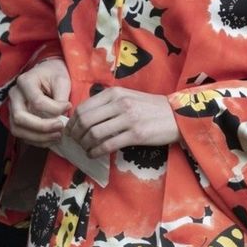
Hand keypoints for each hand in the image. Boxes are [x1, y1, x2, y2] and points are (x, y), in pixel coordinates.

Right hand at [7, 58, 70, 147]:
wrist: (47, 73)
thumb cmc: (54, 74)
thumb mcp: (61, 80)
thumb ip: (61, 98)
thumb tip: (62, 116)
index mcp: (25, 81)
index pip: (36, 101)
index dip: (54, 109)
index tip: (69, 107)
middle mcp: (15, 95)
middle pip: (20, 118)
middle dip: (42, 127)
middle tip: (60, 127)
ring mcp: (12, 108)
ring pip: (18, 129)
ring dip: (38, 137)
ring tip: (57, 136)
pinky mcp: (16, 118)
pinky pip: (21, 134)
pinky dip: (36, 140)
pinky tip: (51, 138)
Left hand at [65, 87, 179, 157]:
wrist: (176, 115)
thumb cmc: (150, 107)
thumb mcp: (128, 97)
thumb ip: (108, 104)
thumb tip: (85, 116)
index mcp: (115, 93)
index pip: (84, 107)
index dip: (73, 121)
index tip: (70, 130)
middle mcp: (120, 103)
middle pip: (86, 120)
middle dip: (75, 134)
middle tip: (74, 142)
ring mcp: (128, 118)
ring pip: (95, 133)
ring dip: (85, 144)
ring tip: (85, 149)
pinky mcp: (136, 134)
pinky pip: (108, 145)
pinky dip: (96, 152)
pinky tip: (93, 154)